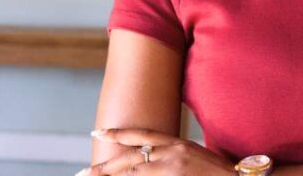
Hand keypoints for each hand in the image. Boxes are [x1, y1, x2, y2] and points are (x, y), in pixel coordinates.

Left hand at [75, 127, 234, 174]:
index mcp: (176, 143)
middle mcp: (172, 154)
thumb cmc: (217, 170)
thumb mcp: (192, 153)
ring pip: (134, 174)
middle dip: (105, 167)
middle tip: (84, 171)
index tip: (97, 132)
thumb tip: (151, 157)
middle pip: (131, 159)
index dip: (118, 133)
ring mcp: (173, 170)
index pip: (141, 136)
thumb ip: (172, 154)